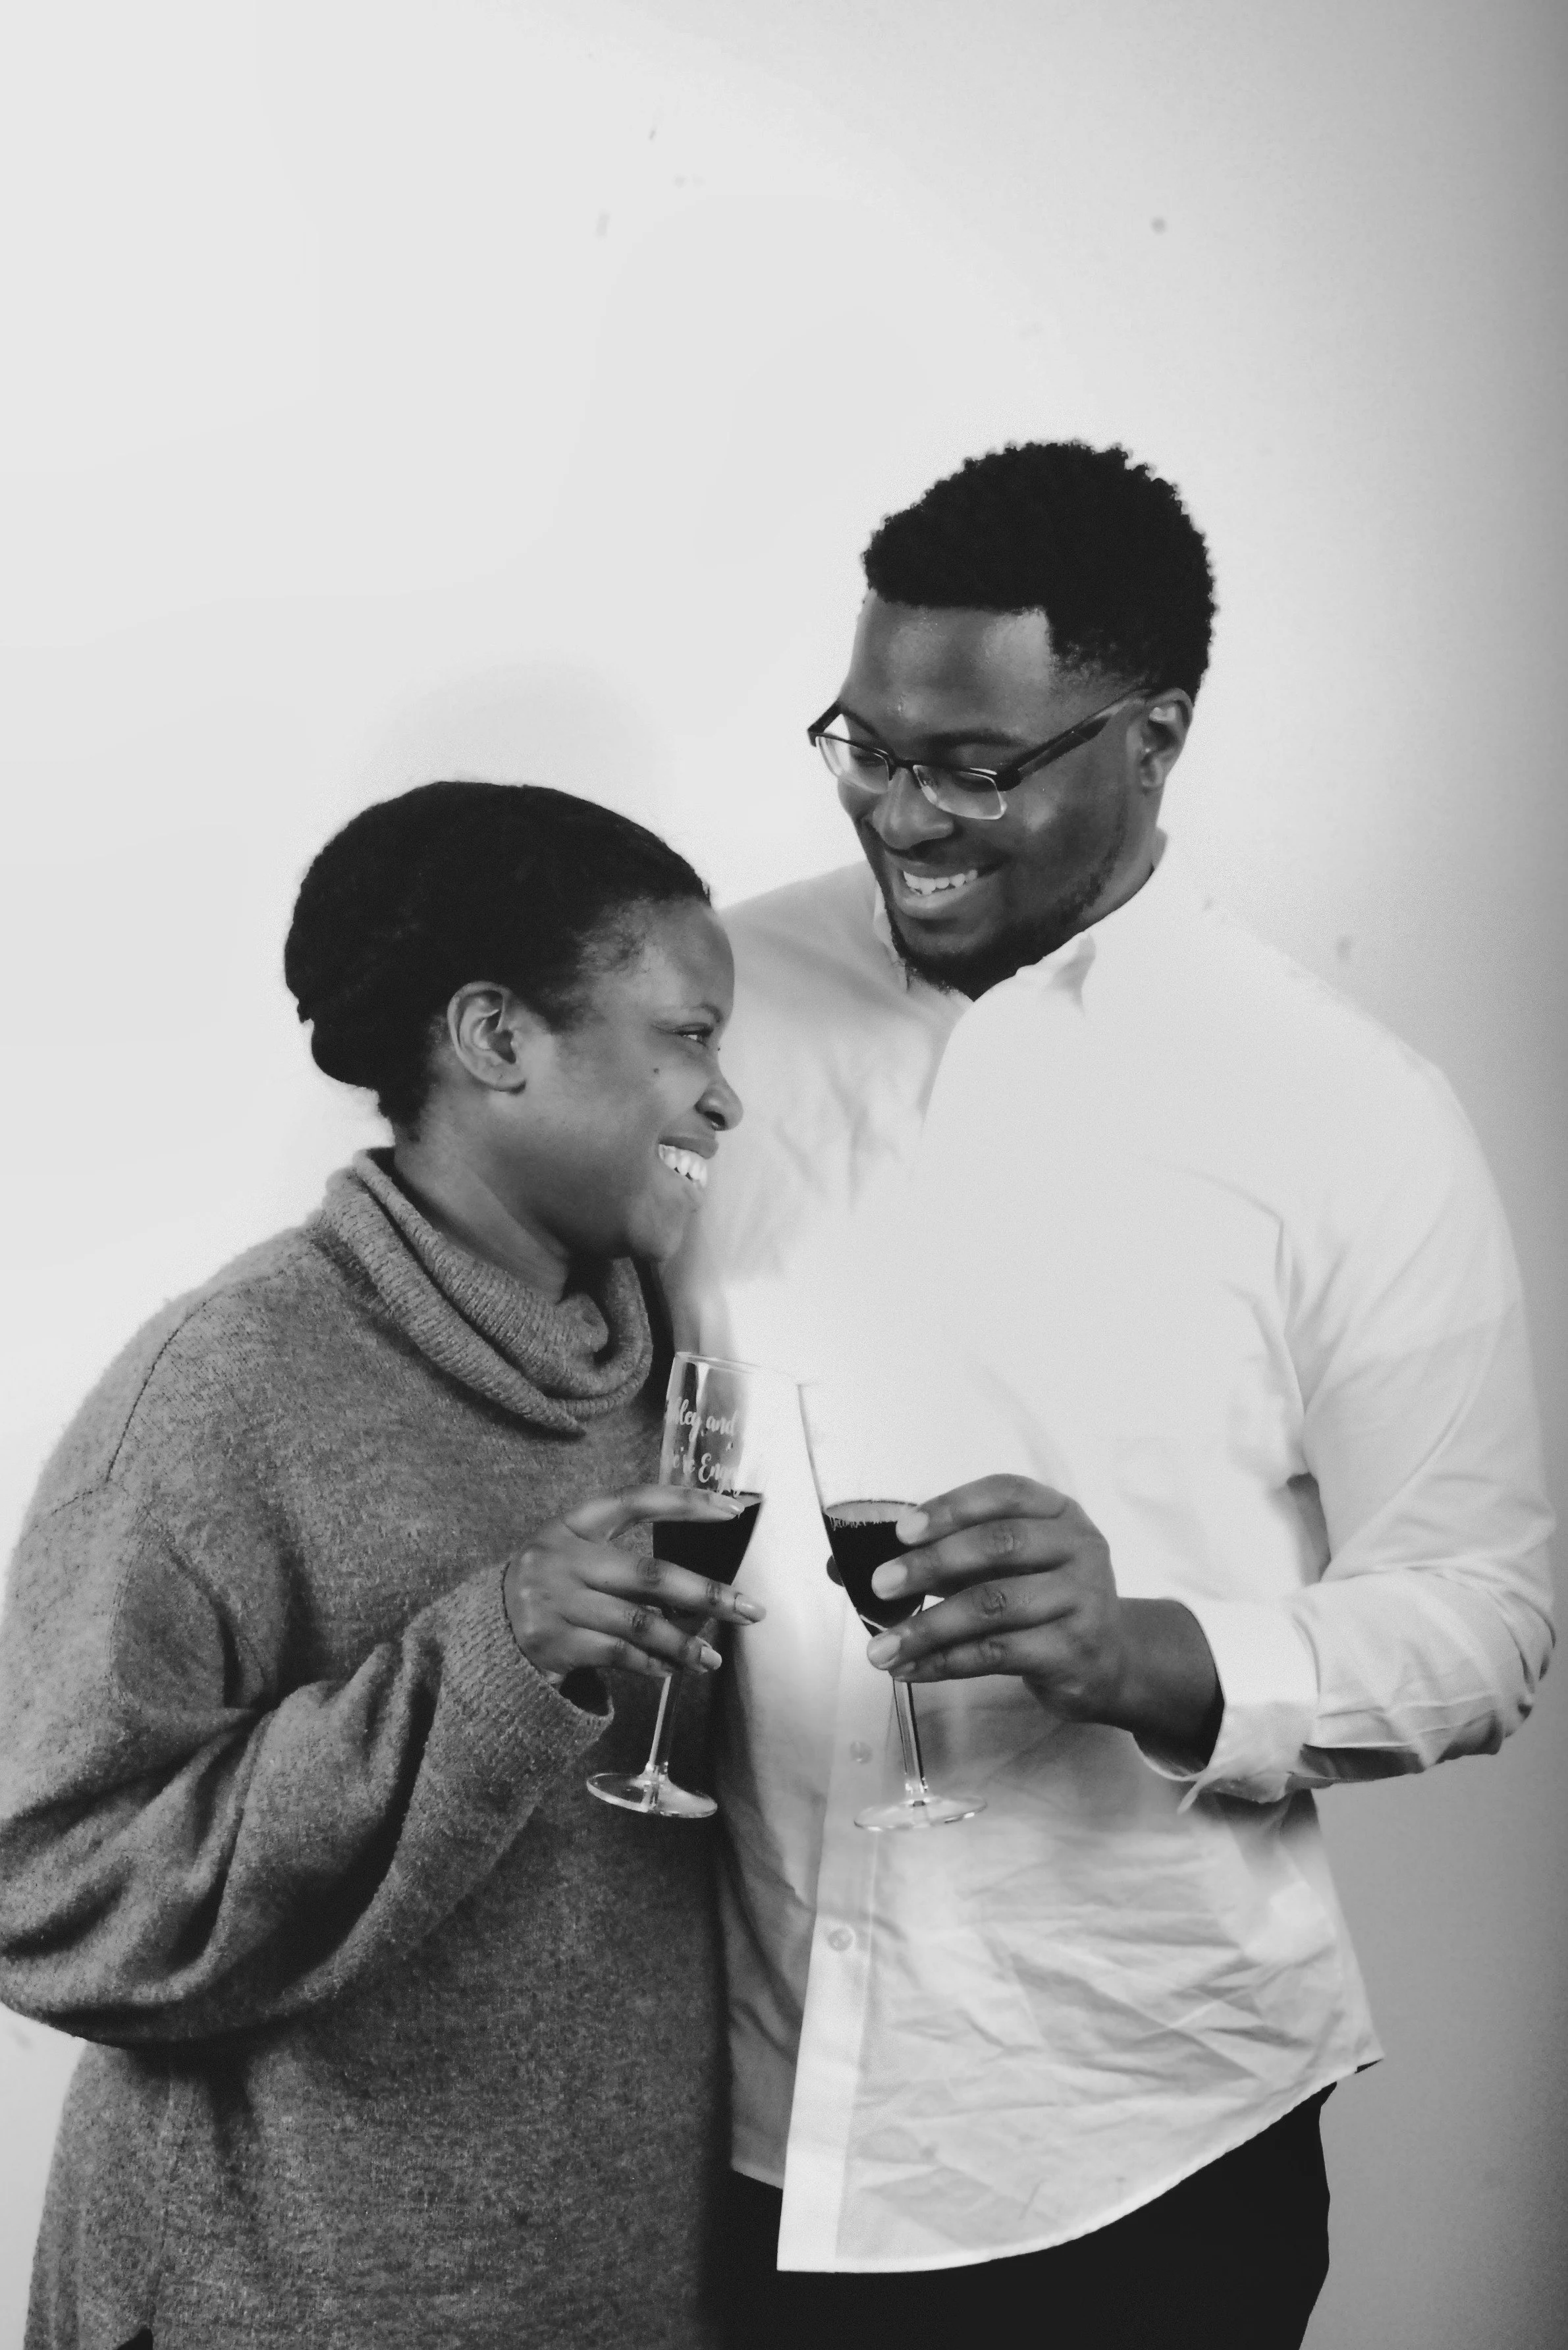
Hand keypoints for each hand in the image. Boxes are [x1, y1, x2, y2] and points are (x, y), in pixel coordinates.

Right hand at [502, 1487, 764, 1683]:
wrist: (484, 1634)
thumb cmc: (548, 1590)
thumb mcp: (572, 1557)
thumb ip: (623, 1562)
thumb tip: (698, 1595)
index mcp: (570, 1526)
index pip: (635, 1501)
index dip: (684, 1503)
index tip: (731, 1509)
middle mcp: (562, 1560)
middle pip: (649, 1574)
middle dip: (706, 1593)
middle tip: (750, 1609)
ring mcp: (557, 1603)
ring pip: (639, 1623)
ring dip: (684, 1644)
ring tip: (713, 1658)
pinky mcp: (555, 1644)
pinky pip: (618, 1653)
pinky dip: (651, 1664)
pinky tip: (673, 1670)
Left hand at [863, 1476, 1220, 1761]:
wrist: (1110, 1660)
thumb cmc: (1040, 1600)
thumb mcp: (999, 1567)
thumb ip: (934, 1557)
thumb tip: (838, 1568)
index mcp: (1058, 1512)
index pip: (1005, 1493)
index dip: (951, 1507)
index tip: (902, 1529)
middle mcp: (1079, 1548)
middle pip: (999, 1545)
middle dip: (931, 1564)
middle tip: (880, 1585)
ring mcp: (1082, 1600)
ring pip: (993, 1606)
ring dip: (928, 1628)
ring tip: (879, 1648)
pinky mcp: (1073, 1650)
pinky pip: (997, 1653)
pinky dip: (945, 1662)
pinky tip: (909, 1670)